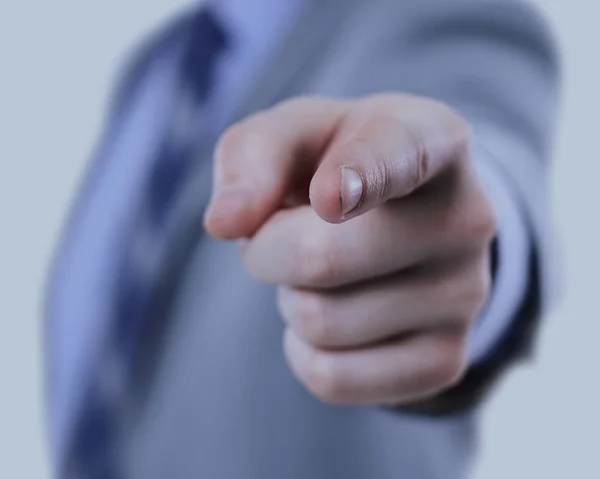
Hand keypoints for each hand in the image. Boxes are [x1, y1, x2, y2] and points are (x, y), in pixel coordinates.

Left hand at [204, 94, 495, 405]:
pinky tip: (335, 314)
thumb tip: (224, 224)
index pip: (401, 154)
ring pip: (320, 323)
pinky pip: (332, 378)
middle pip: (319, 259)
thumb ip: (252, 156)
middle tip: (282, 236)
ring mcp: (466, 296)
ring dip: (293, 298)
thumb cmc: (336, 168)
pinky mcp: (446, 358)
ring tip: (324, 272)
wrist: (401, 218)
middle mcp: (466, 218)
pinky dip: (305, 351)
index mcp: (430, 139)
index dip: (361, 175)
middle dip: (268, 252)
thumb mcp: (294, 136)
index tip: (330, 197)